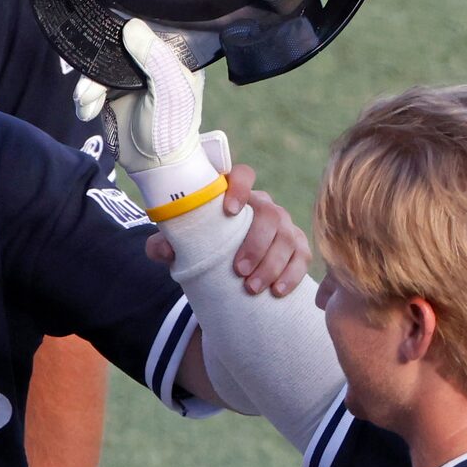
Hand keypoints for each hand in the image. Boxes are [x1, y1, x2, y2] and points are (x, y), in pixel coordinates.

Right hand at [76, 19, 218, 209]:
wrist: (154, 167)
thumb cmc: (172, 128)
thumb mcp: (170, 91)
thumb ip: (154, 57)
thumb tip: (130, 26)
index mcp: (172, 56)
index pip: (149, 29)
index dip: (127, 27)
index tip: (109, 28)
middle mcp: (149, 63)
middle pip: (116, 46)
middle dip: (98, 62)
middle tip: (91, 83)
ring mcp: (127, 78)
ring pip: (98, 67)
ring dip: (87, 85)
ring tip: (87, 101)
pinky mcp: (109, 95)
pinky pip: (89, 87)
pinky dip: (84, 98)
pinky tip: (87, 110)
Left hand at [139, 161, 312, 296]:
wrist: (223, 268)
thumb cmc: (200, 246)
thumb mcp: (178, 245)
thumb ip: (164, 245)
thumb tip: (167, 250)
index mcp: (234, 194)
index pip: (243, 175)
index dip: (240, 187)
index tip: (230, 210)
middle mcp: (263, 206)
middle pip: (270, 214)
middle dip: (256, 244)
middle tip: (239, 270)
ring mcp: (283, 226)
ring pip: (288, 237)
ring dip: (272, 264)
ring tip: (252, 287)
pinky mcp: (297, 247)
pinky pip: (302, 257)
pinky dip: (292, 275)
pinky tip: (277, 291)